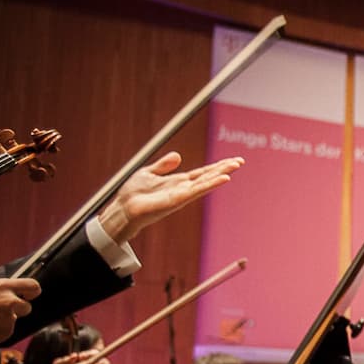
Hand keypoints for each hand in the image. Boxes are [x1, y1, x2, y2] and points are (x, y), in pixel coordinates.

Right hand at [0, 278, 40, 344]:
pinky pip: (4, 332)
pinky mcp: (4, 334)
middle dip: (17, 310)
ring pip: (11, 321)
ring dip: (2, 322)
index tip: (29, 294)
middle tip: (0, 310)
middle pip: (27, 308)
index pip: (32, 286)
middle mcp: (9, 303)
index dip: (32, 291)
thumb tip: (13, 291)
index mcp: (2, 287)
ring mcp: (7, 320)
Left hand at [96, 152, 243, 243]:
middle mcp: (183, 189)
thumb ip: (163, 165)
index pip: (202, 173)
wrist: (123, 208)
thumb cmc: (133, 194)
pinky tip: (223, 178)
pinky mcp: (178, 200)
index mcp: (178, 182)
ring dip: (221, 174)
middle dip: (224, 168)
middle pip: (208, 176)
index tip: (232, 161)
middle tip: (240, 161)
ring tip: (235, 166)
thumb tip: (177, 156)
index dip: (216, 166)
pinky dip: (211, 184)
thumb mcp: (148, 173)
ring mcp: (182, 195)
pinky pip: (197, 190)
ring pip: (206, 182)